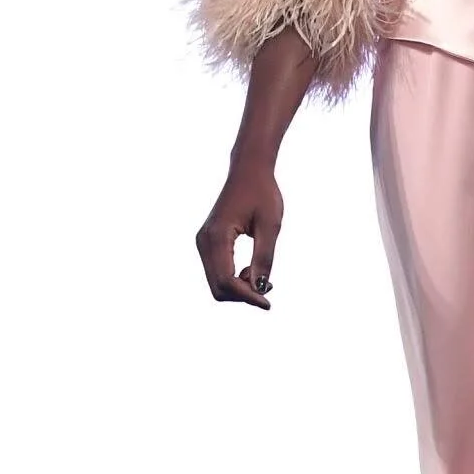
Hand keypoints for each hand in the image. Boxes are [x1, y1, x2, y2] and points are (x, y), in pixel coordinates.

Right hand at [195, 160, 283, 307]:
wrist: (248, 170)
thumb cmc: (262, 193)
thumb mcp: (270, 226)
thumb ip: (264, 257)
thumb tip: (259, 288)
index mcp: (217, 237)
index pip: (226, 280)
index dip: (247, 296)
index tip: (268, 303)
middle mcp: (204, 241)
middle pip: (217, 287)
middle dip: (242, 295)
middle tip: (268, 288)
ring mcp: (203, 242)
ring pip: (216, 283)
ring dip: (239, 288)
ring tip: (262, 278)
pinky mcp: (207, 243)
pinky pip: (217, 272)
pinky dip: (234, 280)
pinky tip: (252, 272)